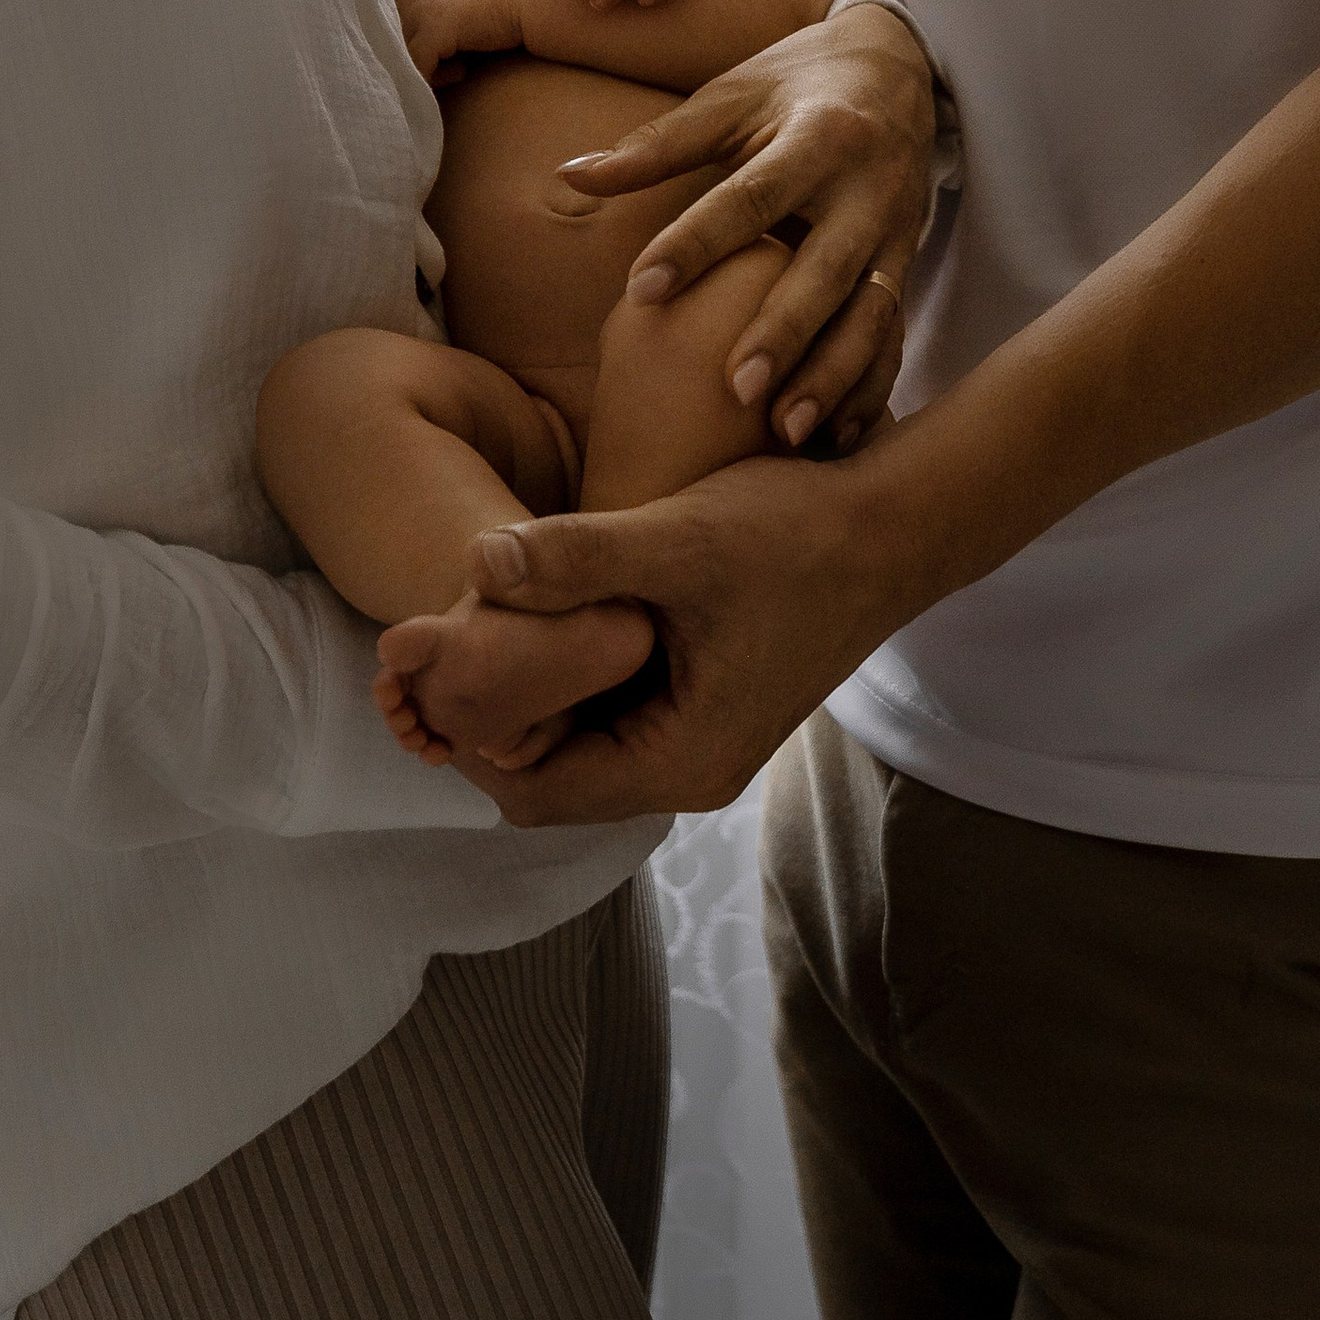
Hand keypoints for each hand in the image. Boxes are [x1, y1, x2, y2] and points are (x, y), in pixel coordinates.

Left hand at [395, 0, 525, 85]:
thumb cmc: (498, 0)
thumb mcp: (453, 3)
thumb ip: (428, 19)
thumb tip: (409, 56)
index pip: (386, 27)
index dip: (407, 48)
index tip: (435, 60)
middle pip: (388, 43)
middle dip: (412, 62)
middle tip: (445, 70)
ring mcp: (419, 8)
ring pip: (399, 58)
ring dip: (425, 71)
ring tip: (457, 69)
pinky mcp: (435, 28)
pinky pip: (417, 67)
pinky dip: (434, 79)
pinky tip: (463, 71)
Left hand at [425, 452, 916, 824]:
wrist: (895, 527)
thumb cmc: (798, 534)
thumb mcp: (680, 541)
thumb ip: (577, 556)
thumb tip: (475, 561)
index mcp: (679, 762)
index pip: (534, 792)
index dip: (468, 738)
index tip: (424, 667)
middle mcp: (688, 771)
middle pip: (551, 776)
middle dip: (489, 716)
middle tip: (438, 639)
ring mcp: (700, 740)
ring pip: (580, 742)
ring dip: (529, 693)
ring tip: (478, 619)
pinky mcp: (707, 703)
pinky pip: (614, 712)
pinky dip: (571, 674)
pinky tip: (544, 610)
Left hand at [560, 2, 933, 451]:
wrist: (897, 69)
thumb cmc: (793, 85)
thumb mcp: (730, 99)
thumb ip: (656, 146)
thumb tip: (569, 174)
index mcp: (818, 138)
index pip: (751, 197)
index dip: (695, 244)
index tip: (640, 292)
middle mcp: (868, 190)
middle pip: (827, 268)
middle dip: (784, 331)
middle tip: (734, 390)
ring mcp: (898, 233)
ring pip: (872, 315)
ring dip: (832, 376)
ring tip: (784, 432)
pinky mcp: (909, 264)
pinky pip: (895, 335)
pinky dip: (869, 388)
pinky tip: (837, 438)